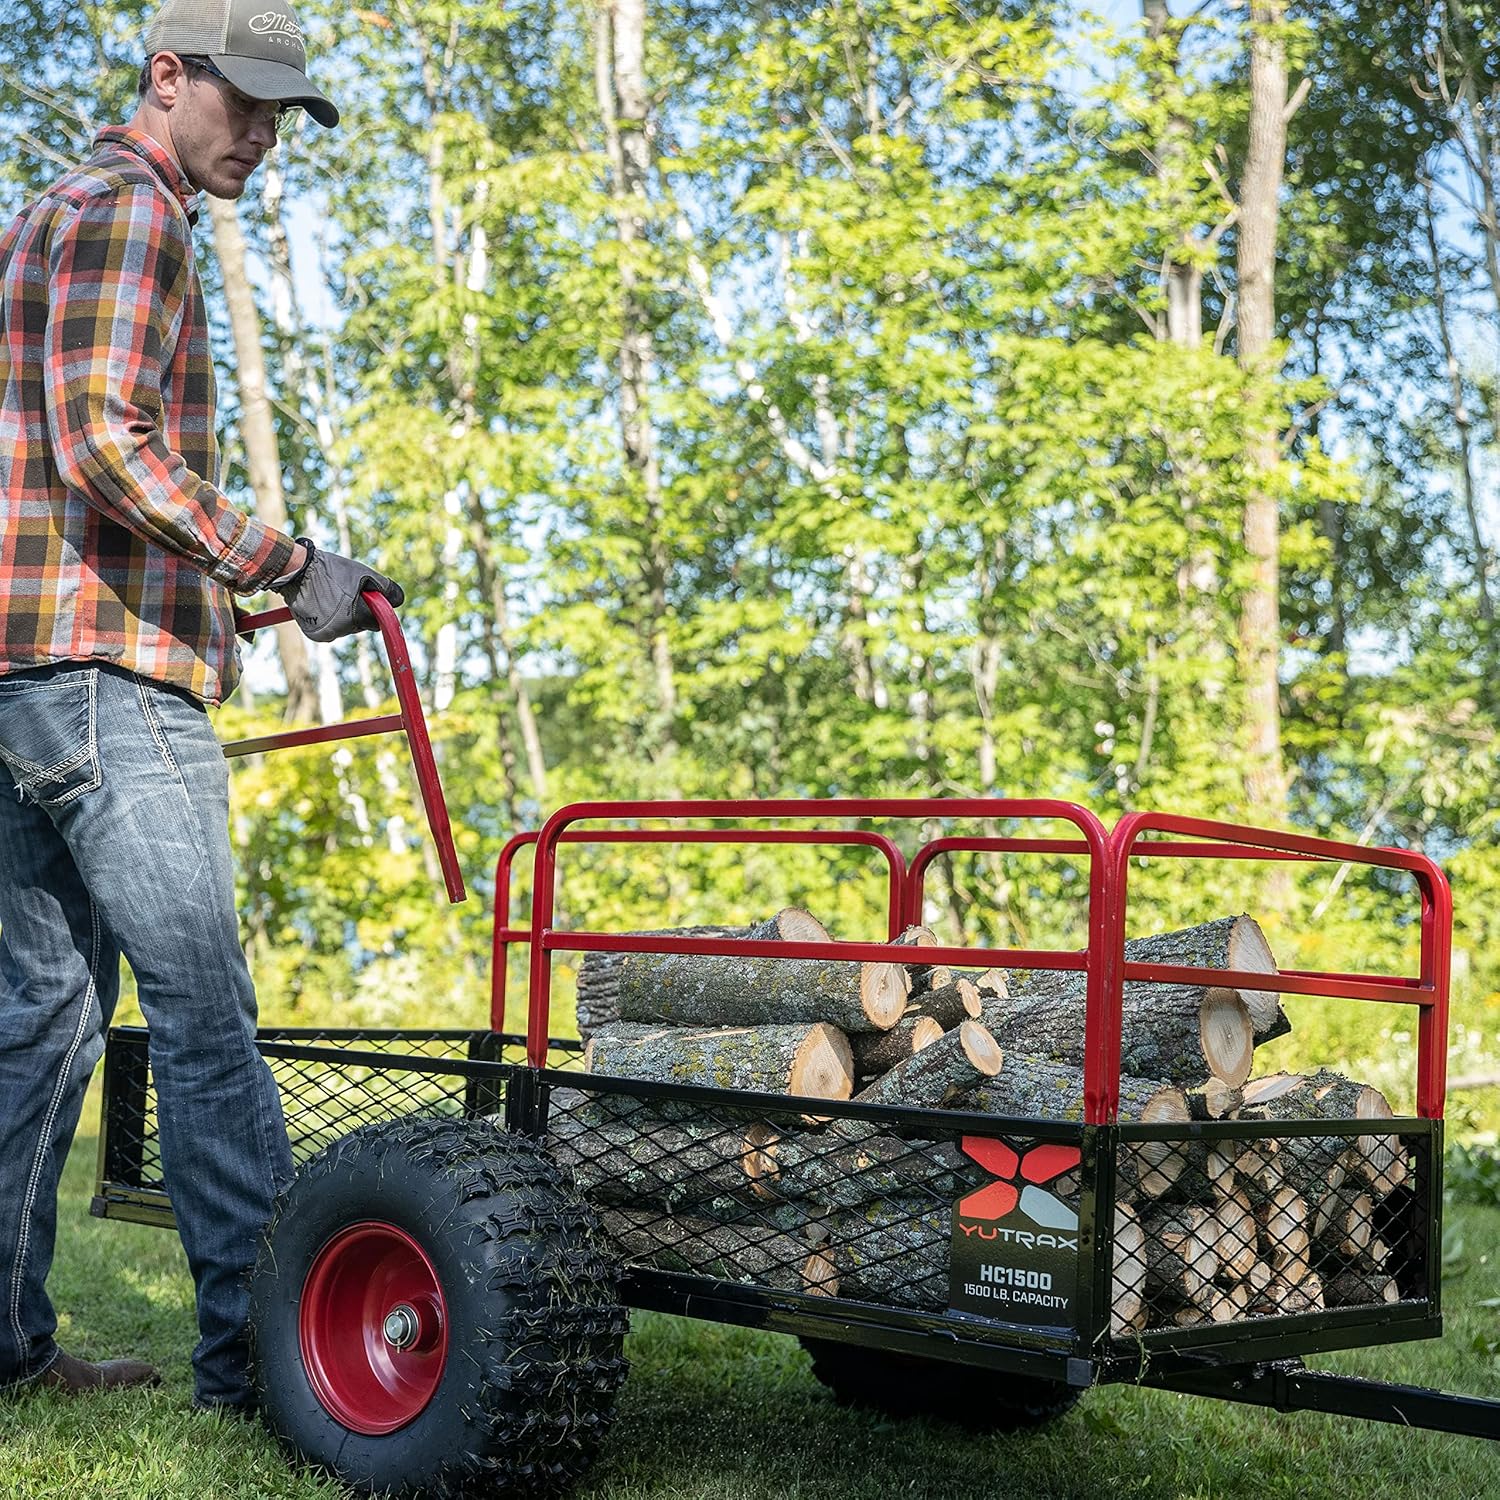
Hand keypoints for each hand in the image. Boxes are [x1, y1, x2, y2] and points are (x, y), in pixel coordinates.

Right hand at [275, 538, 404, 641]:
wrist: (296, 572)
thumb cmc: (331, 570)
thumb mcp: (363, 574)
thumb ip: (386, 588)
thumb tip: (398, 601)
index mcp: (356, 617)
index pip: (375, 623)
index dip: (372, 609)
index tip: (365, 597)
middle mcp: (342, 630)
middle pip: (359, 625)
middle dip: (357, 611)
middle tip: (345, 592)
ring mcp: (327, 634)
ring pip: (344, 627)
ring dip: (342, 615)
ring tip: (330, 594)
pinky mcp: (315, 634)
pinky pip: (330, 629)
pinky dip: (329, 619)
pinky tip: (321, 603)